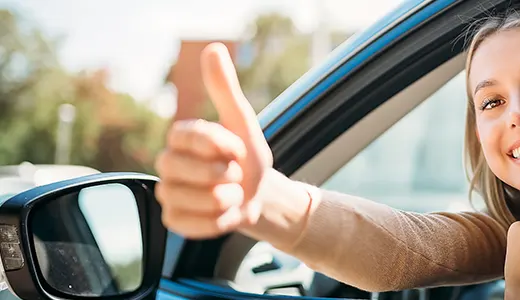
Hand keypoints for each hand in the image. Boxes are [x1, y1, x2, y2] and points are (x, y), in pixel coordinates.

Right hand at [154, 43, 273, 238]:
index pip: (188, 135)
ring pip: (189, 199)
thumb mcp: (243, 122)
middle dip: (222, 174)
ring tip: (231, 194)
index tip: (237, 149)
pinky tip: (225, 213)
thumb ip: (224, 89)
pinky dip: (217, 221)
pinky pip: (191, 224)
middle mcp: (167, 163)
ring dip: (224, 199)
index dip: (220, 145)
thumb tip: (212, 48)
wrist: (260, 196)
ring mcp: (167, 193)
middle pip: (181, 169)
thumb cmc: (248, 157)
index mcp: (180, 136)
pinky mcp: (173, 220)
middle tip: (235, 174)